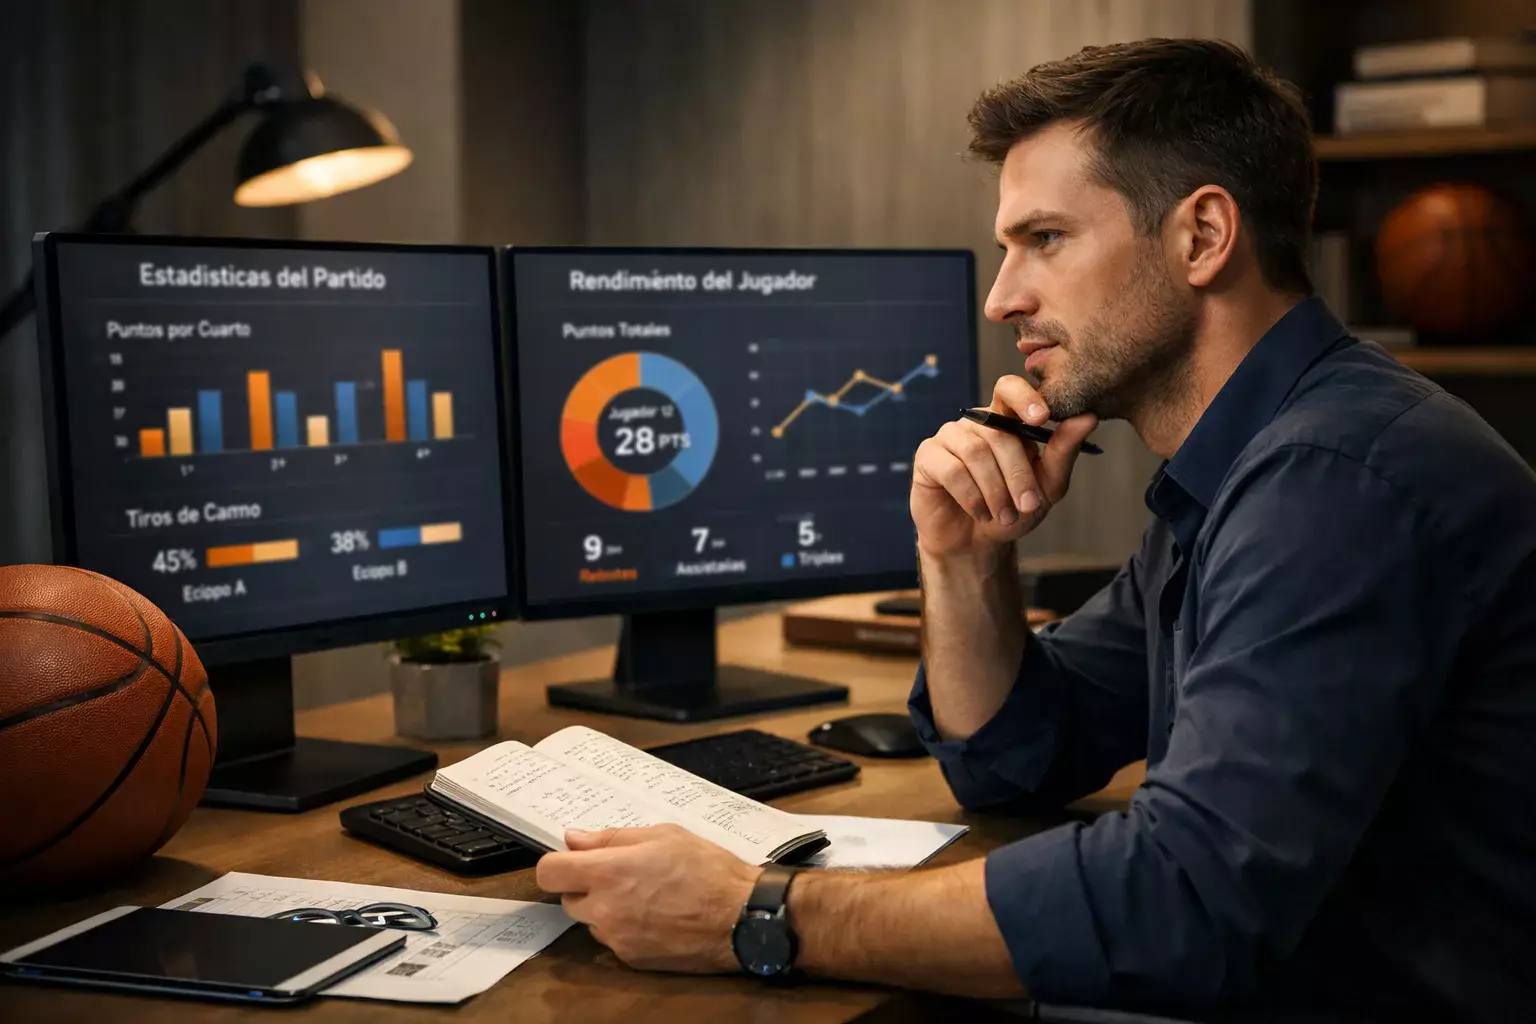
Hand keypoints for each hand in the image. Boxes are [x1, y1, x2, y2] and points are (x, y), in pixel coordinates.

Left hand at [534, 824, 758, 972]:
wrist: (741, 917)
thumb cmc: (708, 869)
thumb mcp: (664, 835)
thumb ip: (612, 838)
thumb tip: (575, 839)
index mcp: (610, 873)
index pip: (550, 872)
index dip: (558, 863)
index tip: (573, 859)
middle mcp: (606, 909)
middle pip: (568, 899)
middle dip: (585, 885)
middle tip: (619, 873)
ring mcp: (617, 939)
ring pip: (591, 920)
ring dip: (604, 907)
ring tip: (643, 894)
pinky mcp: (632, 959)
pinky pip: (613, 939)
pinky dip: (624, 927)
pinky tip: (654, 915)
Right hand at [911, 376, 1096, 558]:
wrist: (976, 543)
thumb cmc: (1013, 509)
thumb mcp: (1047, 486)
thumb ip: (1064, 452)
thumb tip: (1088, 417)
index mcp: (1006, 419)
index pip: (1010, 388)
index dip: (1025, 397)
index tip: (1042, 418)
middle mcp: (976, 423)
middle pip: (999, 434)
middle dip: (1018, 474)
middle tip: (1029, 505)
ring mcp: (949, 436)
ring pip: (975, 452)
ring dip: (995, 490)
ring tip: (1005, 515)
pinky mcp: (927, 457)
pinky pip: (952, 469)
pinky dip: (971, 496)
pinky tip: (980, 513)